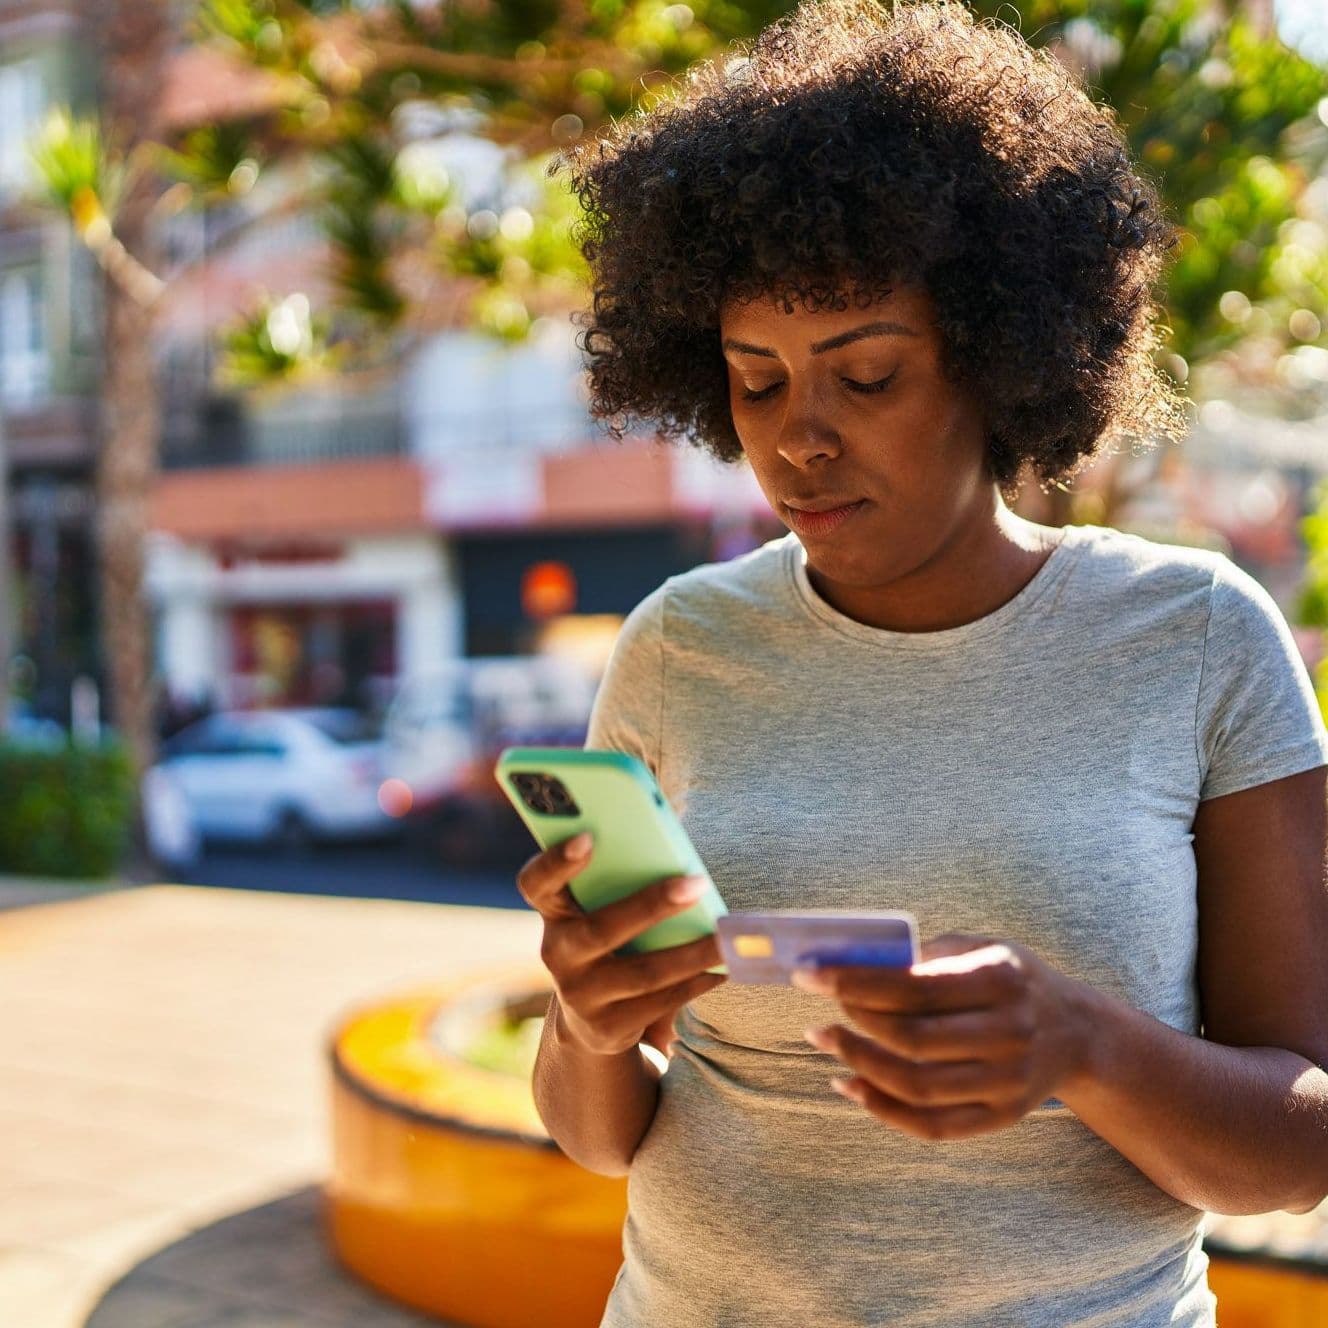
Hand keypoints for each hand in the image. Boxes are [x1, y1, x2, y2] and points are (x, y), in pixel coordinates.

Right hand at [515, 832, 726, 1059]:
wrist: (589, 1017)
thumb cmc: (609, 938)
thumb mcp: (599, 911)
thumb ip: (620, 884)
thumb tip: (679, 859)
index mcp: (554, 912)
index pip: (536, 883)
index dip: (555, 862)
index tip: (588, 837)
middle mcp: (558, 954)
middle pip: (600, 930)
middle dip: (651, 905)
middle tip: (698, 883)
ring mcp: (580, 995)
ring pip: (644, 973)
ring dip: (692, 952)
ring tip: (728, 935)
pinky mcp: (607, 1028)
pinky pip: (660, 1002)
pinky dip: (696, 981)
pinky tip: (724, 966)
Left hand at [794, 933, 1095, 1140]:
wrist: (1078, 1033)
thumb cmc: (1012, 980)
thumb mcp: (980, 947)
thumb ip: (925, 956)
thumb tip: (852, 965)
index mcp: (1001, 980)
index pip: (916, 988)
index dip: (856, 983)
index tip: (810, 974)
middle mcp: (1010, 1034)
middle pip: (914, 1040)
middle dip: (855, 1024)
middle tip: (821, 1012)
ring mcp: (1008, 1082)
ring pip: (918, 1087)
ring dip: (861, 1065)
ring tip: (827, 1041)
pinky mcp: (1001, 1117)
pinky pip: (932, 1126)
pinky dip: (883, 1110)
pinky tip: (850, 1085)